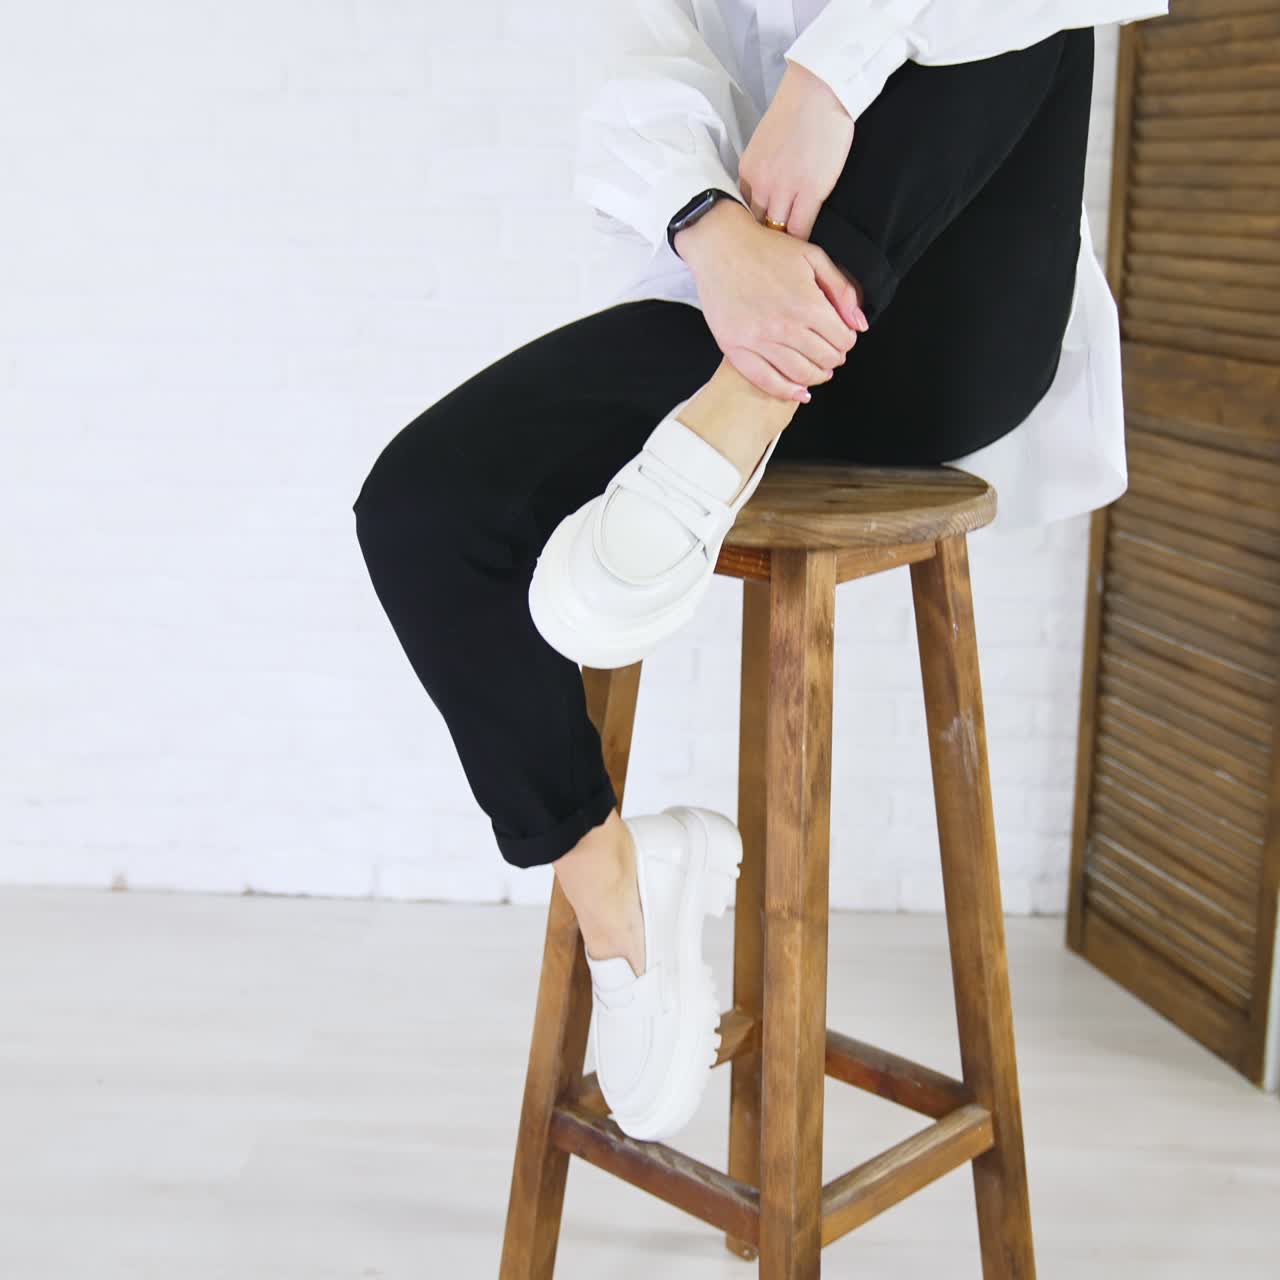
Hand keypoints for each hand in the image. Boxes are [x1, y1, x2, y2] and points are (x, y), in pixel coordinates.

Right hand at [675, 197, 866, 401]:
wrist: (720, 246)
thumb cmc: (767, 249)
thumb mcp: (814, 257)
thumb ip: (842, 290)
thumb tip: (860, 325)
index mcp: (807, 304)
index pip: (843, 340)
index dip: (847, 340)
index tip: (841, 335)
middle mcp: (784, 327)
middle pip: (825, 360)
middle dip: (834, 358)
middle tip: (830, 352)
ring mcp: (758, 340)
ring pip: (800, 374)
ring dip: (816, 376)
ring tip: (818, 370)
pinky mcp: (735, 348)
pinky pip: (765, 381)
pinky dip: (786, 391)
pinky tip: (799, 392)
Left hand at [739, 60, 854, 239]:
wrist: (819, 90)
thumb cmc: (798, 110)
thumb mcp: (766, 143)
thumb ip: (762, 170)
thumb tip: (767, 191)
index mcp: (747, 170)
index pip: (744, 211)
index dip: (753, 227)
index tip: (759, 239)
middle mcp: (760, 182)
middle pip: (756, 226)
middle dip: (763, 241)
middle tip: (771, 257)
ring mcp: (783, 188)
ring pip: (776, 231)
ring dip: (782, 245)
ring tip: (787, 258)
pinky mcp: (810, 190)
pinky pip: (799, 230)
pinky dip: (800, 242)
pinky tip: (804, 249)